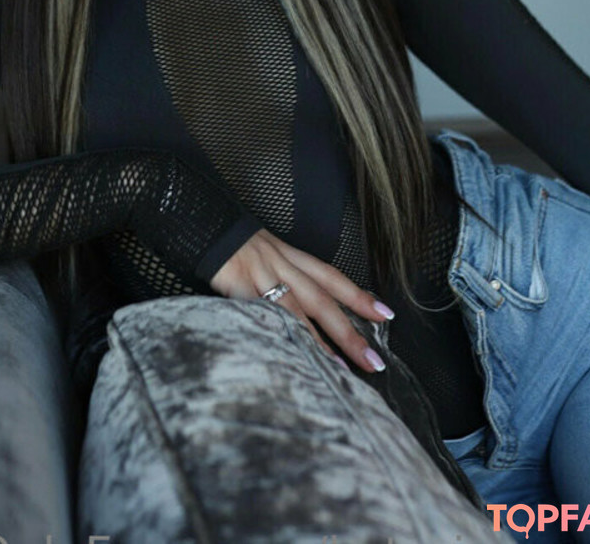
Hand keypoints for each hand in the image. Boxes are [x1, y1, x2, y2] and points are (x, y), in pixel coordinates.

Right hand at [208, 227, 393, 372]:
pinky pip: (261, 313)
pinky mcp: (238, 286)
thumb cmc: (233, 242)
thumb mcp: (266, 251)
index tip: (386, 316)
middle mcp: (282, 265)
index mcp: (290, 256)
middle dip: (349, 332)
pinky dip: (277, 333)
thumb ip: (284, 274)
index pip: (332, 277)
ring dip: (319, 342)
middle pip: (322, 300)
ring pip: (297, 311)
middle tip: (373, 360)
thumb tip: (304, 307)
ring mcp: (261, 276)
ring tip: (338, 369)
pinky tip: (288, 354)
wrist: (202, 221)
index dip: (360, 296)